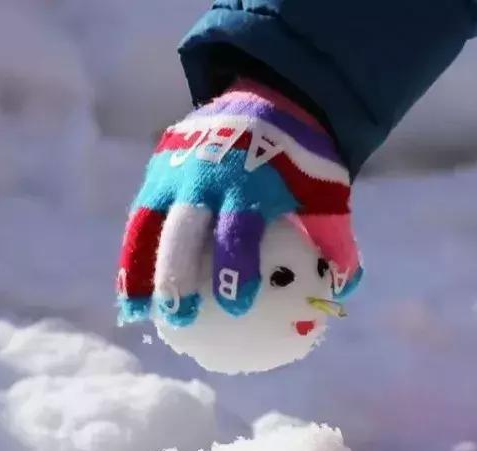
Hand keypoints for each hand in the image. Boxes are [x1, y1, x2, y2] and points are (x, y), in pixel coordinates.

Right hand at [116, 79, 360, 328]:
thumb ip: (336, 238)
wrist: (270, 104)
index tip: (237, 306)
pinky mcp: (160, 169)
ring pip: (151, 223)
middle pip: (184, 228)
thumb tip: (345, 289)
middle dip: (176, 274)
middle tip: (178, 319)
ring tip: (137, 313)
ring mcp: (178, 169)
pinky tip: (130, 293)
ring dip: (139, 268)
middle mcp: (208, 173)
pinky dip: (134, 252)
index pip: (240, 227)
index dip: (236, 265)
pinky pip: (142, 216)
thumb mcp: (326, 192)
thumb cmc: (301, 164)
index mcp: (251, 180)